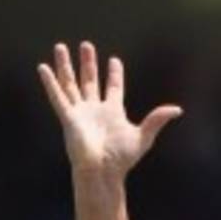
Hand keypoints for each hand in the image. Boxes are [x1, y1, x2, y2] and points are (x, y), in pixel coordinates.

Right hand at [38, 41, 180, 175]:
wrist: (102, 173)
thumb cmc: (122, 160)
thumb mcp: (144, 136)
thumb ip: (157, 119)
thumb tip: (178, 110)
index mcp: (113, 112)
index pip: (114, 88)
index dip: (115, 74)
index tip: (114, 61)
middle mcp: (95, 110)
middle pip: (90, 81)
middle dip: (89, 64)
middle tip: (87, 46)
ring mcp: (80, 113)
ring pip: (70, 84)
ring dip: (66, 66)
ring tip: (61, 47)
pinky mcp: (68, 118)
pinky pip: (57, 97)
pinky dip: (49, 83)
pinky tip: (43, 68)